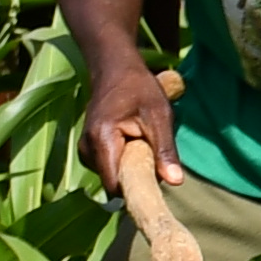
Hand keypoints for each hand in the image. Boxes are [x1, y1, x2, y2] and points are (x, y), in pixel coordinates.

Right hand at [83, 59, 184, 197]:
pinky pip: (109, 166)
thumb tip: (175, 182)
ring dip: (131, 167)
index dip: (135, 190)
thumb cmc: (139, 89)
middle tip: (152, 153)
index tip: (154, 184)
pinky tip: (132, 142)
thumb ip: (165, 150)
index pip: (114, 185)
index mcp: (101, 140)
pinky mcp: (88, 149)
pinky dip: (124, 160)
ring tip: (142, 142)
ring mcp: (85, 149)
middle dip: (136, 176)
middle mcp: (86, 148)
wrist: (115, 70)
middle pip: (114, 181)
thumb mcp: (159, 116)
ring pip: (112, 175)